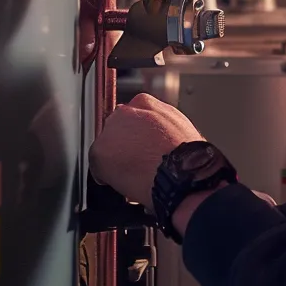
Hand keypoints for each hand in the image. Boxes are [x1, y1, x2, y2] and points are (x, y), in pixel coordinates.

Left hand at [88, 93, 203, 210]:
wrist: (182, 172)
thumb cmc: (187, 156)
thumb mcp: (180, 129)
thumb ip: (162, 126)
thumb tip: (158, 139)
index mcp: (146, 103)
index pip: (132, 117)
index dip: (137, 136)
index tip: (141, 146)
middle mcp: (125, 111)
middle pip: (116, 129)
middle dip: (123, 145)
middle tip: (137, 161)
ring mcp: (110, 130)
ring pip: (106, 146)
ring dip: (115, 159)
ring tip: (133, 174)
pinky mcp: (100, 151)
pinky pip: (98, 167)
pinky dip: (107, 176)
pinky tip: (125, 182)